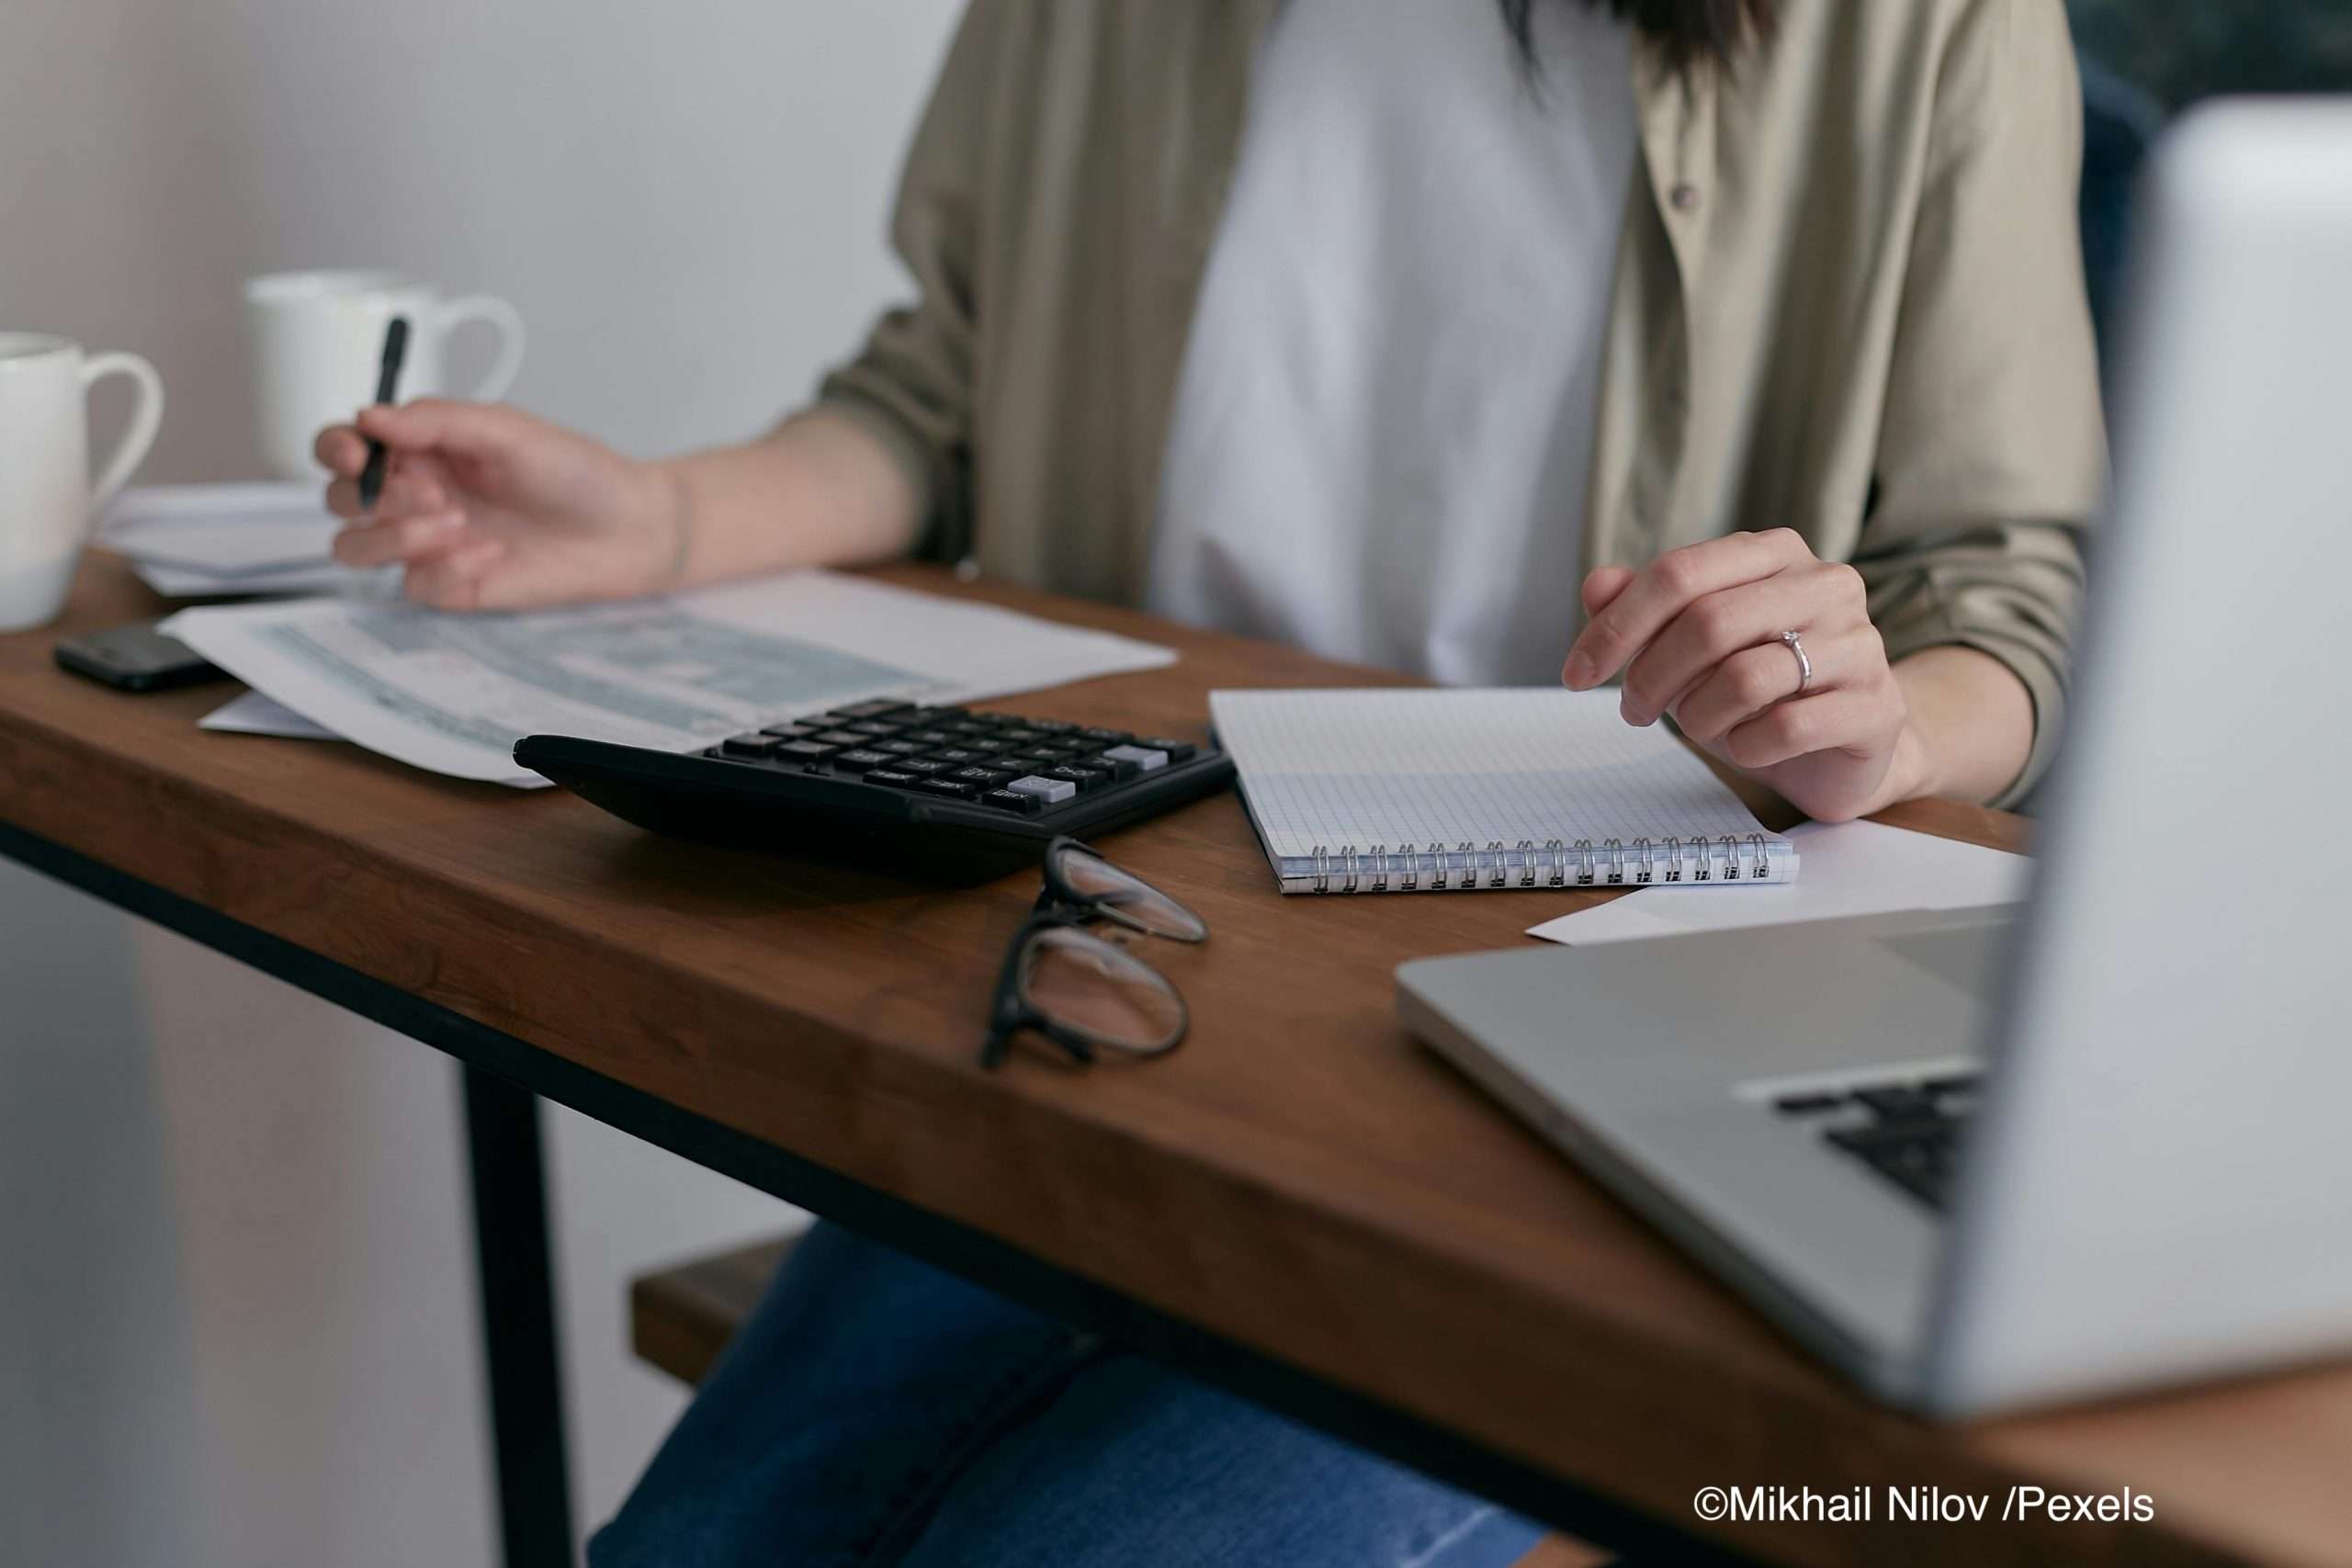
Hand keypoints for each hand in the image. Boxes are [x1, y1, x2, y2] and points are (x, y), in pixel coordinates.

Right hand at [317, 400, 686, 609]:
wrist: (629, 530)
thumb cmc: (575, 473)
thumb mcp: (507, 430)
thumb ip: (437, 420)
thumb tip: (369, 415)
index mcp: (420, 448)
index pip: (343, 447)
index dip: (335, 449)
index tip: (356, 452)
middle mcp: (413, 495)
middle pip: (337, 499)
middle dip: (372, 496)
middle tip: (435, 493)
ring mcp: (427, 544)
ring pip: (354, 547)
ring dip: (392, 536)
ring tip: (456, 521)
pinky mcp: (451, 586)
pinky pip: (413, 586)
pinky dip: (444, 569)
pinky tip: (492, 555)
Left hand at [1561, 529, 1928, 821]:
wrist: (1842, 748)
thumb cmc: (1759, 688)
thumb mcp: (1691, 647)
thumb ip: (1645, 610)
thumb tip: (1597, 586)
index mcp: (1775, 554)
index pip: (1679, 574)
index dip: (1616, 626)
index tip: (1576, 674)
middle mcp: (1826, 584)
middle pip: (1708, 623)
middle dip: (1651, 676)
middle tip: (1634, 711)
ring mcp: (1859, 643)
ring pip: (1745, 678)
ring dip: (1698, 716)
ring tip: (1699, 727)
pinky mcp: (1876, 706)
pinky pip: (1787, 727)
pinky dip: (1747, 747)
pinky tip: (1746, 747)